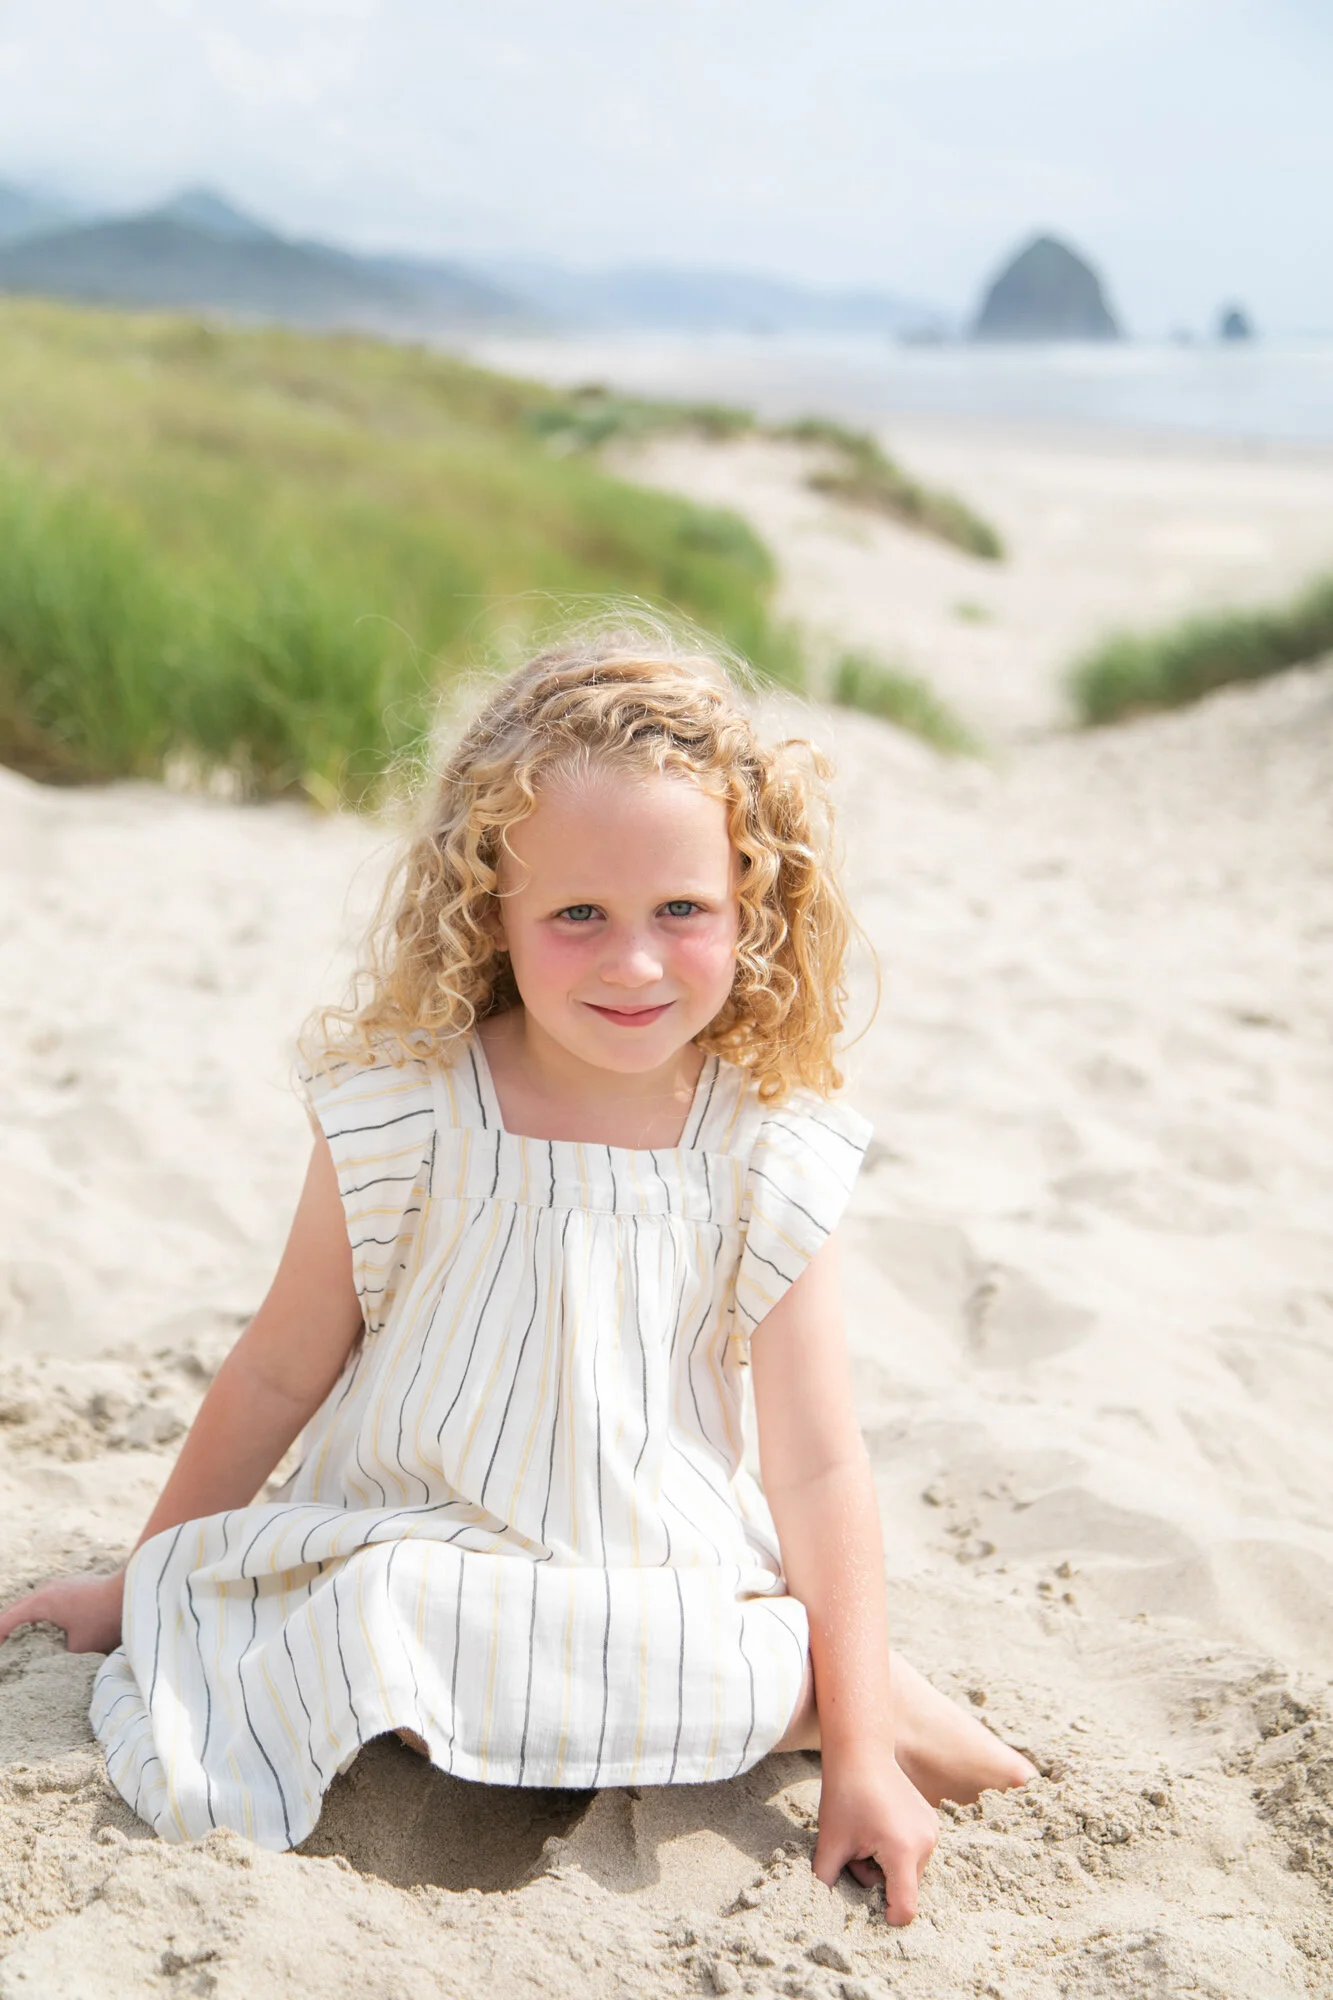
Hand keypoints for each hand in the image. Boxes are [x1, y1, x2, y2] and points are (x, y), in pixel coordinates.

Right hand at [0, 1570, 125, 1655]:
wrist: (133, 1593)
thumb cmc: (103, 1620)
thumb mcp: (75, 1647)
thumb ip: (57, 1653)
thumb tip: (51, 1659)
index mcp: (41, 1603)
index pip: (8, 1620)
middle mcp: (48, 1590)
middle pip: (18, 1610)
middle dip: (7, 1628)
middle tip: (3, 1648)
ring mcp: (62, 1585)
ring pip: (34, 1604)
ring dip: (25, 1620)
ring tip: (19, 1640)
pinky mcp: (74, 1586)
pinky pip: (48, 1601)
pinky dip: (40, 1615)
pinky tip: (44, 1629)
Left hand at [813, 1740, 938, 1924]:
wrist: (860, 1750)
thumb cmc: (844, 1795)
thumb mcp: (829, 1843)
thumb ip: (826, 1882)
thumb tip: (821, 1908)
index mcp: (902, 1851)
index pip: (906, 1908)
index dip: (888, 1916)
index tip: (870, 1909)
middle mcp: (926, 1843)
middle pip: (906, 1888)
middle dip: (880, 1881)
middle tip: (857, 1852)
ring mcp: (932, 1831)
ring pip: (910, 1872)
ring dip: (888, 1866)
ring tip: (867, 1836)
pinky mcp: (932, 1822)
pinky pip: (916, 1853)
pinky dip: (898, 1851)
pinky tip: (880, 1825)